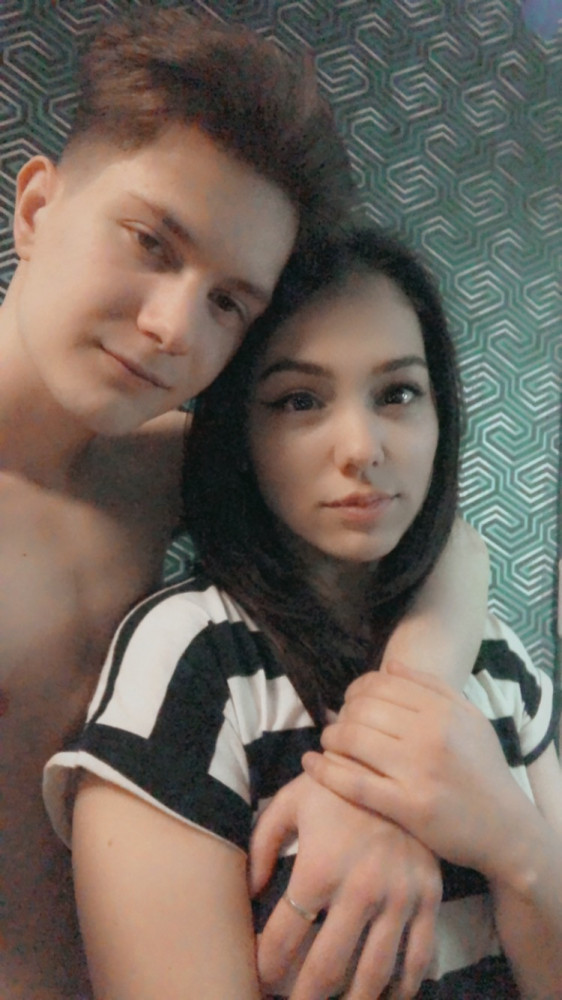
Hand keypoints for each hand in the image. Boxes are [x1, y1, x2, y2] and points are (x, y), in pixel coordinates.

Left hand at [250, 772, 441, 999]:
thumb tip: (252, 892)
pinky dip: (403, 986)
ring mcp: (398, 897)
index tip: (260, 977)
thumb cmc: (335, 785)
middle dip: (303, 997)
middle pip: (326, 968)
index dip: (267, 966)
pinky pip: (417, 956)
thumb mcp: (290, 802)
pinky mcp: (428, 897)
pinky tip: (388, 995)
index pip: (283, 938)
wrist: (396, 764)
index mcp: (319, 868)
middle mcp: (359, 890)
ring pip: (373, 974)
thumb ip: (262, 845)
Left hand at [303, 661, 523, 875]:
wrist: (507, 828)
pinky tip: (312, 764)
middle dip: (342, 713)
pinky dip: (325, 770)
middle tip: (338, 723)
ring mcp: (417, 771)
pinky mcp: (407, 807)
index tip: (351, 701)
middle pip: (362, 710)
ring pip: (353, 740)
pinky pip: (353, 783)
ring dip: (331, 738)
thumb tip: (389, 665)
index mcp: (444, 710)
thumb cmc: (484, 769)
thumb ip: (432, 688)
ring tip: (330, 742)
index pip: (381, 684)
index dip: (356, 689)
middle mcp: (430, 735)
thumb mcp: (469, 718)